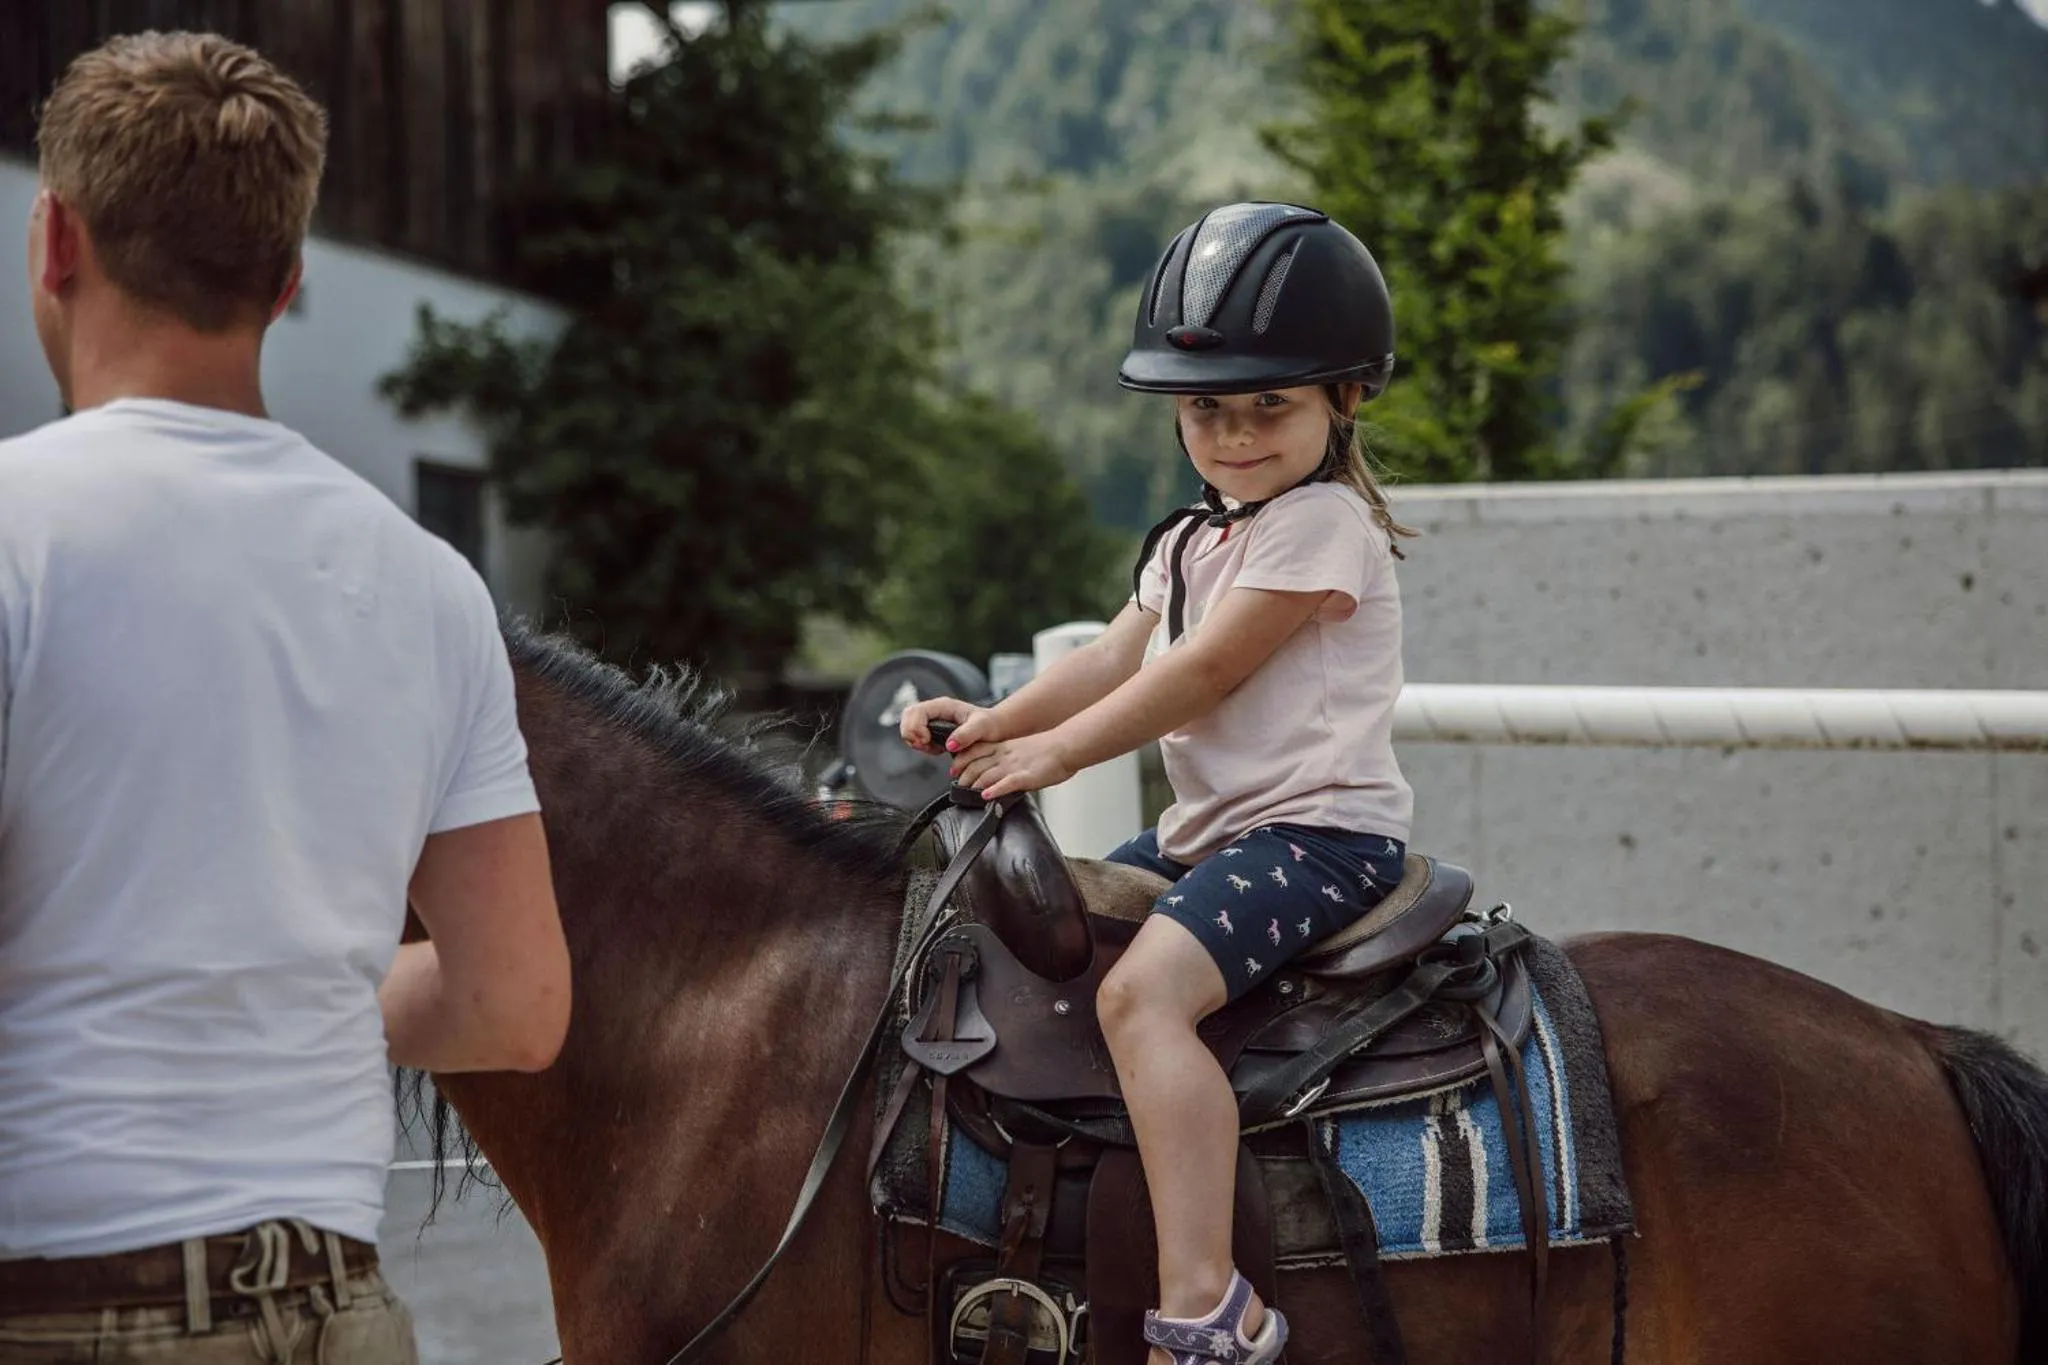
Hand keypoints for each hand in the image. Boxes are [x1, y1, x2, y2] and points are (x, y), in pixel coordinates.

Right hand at [900, 697, 1002, 754]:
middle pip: (907, 716)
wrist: (994, 728)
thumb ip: (967, 735)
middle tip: (926, 746)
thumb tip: (949, 745)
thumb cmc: (990, 724)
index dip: (915, 728)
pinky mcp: (932, 729)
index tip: (926, 741)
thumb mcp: (982, 727)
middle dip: (910, 734)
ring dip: (914, 740)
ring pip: (908, 726)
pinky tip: (936, 749)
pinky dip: (920, 745)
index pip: (916, 711)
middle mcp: (935, 710)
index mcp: (944, 706)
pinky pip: (916, 736)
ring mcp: (932, 719)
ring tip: (933, 748)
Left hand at [951, 732, 1075, 800]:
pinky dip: (994, 790)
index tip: (954, 769)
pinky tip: (986, 796)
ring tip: (966, 792)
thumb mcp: (1023, 748)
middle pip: (977, 764)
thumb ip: (1009, 757)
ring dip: (973, 784)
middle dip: (963, 775)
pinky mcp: (1026, 776)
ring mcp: (1015, 766)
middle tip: (956, 784)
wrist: (1066, 746)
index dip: (962, 760)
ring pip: (987, 774)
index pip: (976, 751)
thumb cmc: (1050, 749)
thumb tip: (999, 769)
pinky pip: (1006, 783)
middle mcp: (1006, 755)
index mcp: (1005, 747)